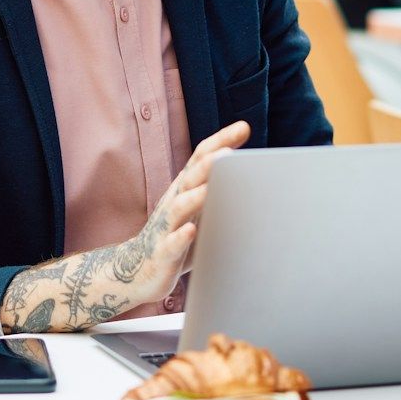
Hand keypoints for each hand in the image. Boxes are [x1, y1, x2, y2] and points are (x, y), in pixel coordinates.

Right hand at [120, 120, 250, 305]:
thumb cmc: (179, 237)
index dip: (221, 141)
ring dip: (195, 196)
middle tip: (229, 151)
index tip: (243, 127)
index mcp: (186, 189)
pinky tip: (192, 231)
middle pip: (191, 177)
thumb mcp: (201, 210)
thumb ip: (222, 192)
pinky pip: (171, 244)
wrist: (141, 271)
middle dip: (209, 163)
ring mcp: (166, 227)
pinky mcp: (162, 254)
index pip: (202, 158)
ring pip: (179, 207)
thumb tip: (259, 176)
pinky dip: (181, 237)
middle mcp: (174, 203)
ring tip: (210, 188)